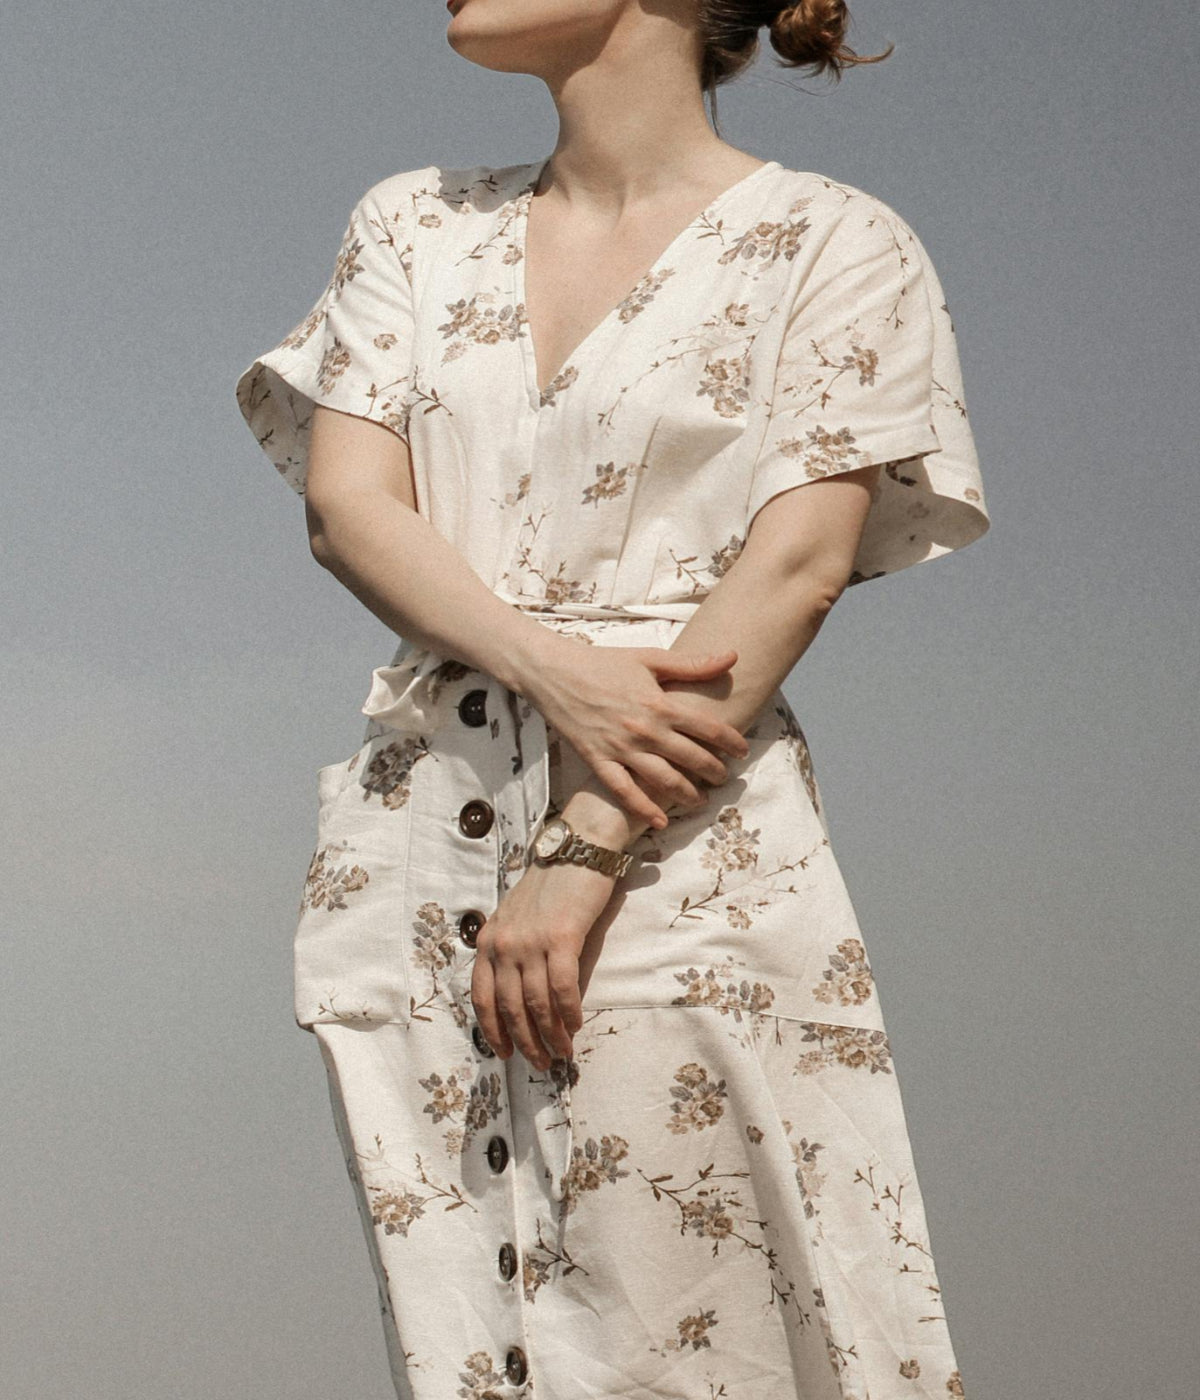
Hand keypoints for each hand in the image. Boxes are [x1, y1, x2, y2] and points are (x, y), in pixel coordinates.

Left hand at [471, 856, 617, 1067]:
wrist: (577, 849)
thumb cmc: (552, 885)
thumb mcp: (518, 919)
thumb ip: (515, 954)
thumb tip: (525, 1000)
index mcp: (488, 940)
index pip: (481, 997)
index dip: (493, 1030)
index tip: (506, 1053)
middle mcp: (504, 944)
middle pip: (509, 1007)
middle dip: (524, 1041)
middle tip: (539, 1062)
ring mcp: (530, 942)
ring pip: (536, 1004)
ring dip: (550, 1035)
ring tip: (561, 1052)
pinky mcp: (561, 938)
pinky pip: (562, 988)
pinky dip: (569, 1013)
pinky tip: (576, 1024)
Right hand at [519, 640, 749, 829]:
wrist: (554, 672)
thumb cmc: (602, 663)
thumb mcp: (649, 659)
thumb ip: (692, 664)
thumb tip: (732, 656)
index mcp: (659, 703)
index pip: (707, 727)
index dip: (730, 741)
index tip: (742, 750)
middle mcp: (644, 730)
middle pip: (691, 758)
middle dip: (714, 771)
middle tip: (726, 778)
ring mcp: (620, 748)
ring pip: (663, 780)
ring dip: (687, 794)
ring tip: (702, 801)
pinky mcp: (598, 761)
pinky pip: (624, 791)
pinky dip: (643, 809)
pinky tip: (660, 821)